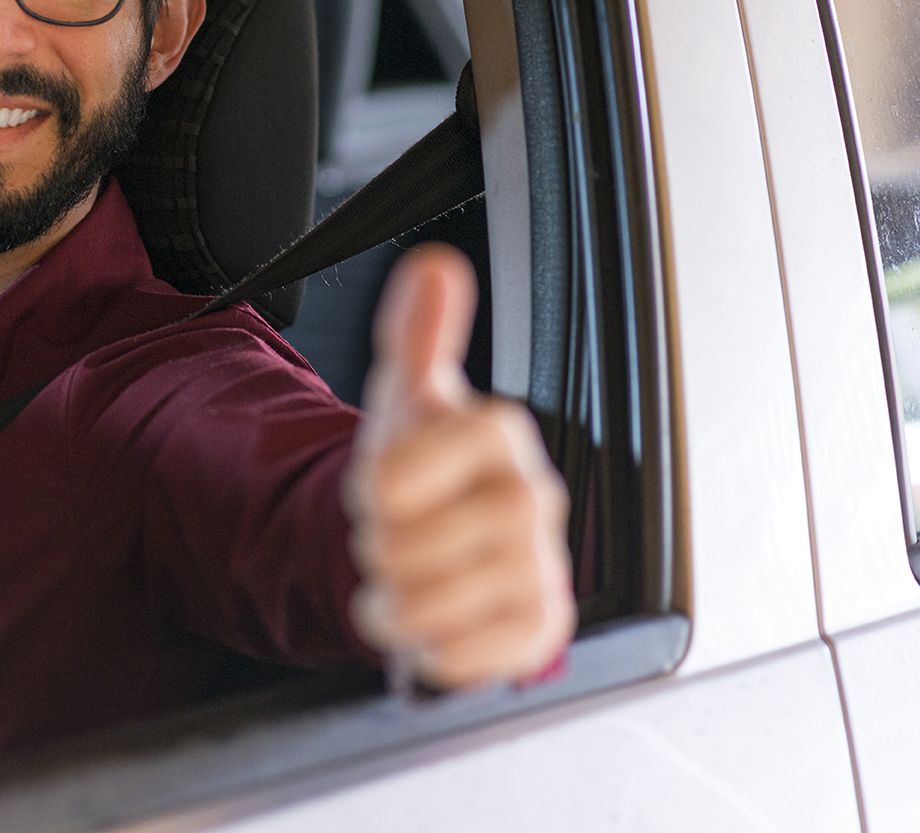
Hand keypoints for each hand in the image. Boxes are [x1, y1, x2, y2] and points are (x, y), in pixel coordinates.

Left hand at [344, 243, 574, 689]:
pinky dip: (431, 647)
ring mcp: (541, 567)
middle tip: (389, 537)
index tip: (378, 485)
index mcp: (500, 435)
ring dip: (395, 599)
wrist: (432, 547)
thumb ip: (417, 332)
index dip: (387, 479)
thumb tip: (435, 264)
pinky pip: (468, 655)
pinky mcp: (539, 630)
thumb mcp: (407, 398)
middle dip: (383, 545)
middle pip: (422, 539)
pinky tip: (431, 624)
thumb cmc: (421, 470)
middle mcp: (532, 498)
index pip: (426, 458)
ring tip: (400, 580)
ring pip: (439, 602)